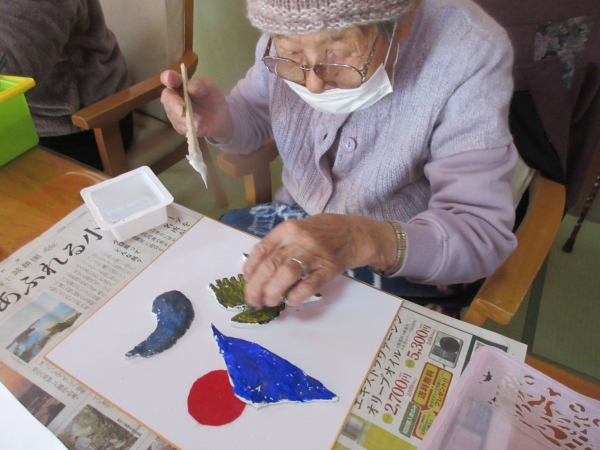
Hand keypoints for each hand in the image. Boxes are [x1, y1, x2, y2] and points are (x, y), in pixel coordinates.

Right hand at [160, 70, 233, 142]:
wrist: (220, 117)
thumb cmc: (211, 98)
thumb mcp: (210, 88)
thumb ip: (201, 84)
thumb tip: (189, 87)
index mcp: (179, 84)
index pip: (169, 78)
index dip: (168, 78)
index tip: (171, 79)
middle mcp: (174, 98)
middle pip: (167, 98)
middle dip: (173, 103)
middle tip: (183, 108)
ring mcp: (175, 113)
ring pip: (173, 115)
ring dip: (184, 118)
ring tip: (198, 120)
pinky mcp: (180, 126)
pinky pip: (181, 128)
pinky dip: (190, 127)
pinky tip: (199, 127)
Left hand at [242, 214, 397, 307]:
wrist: (354, 233)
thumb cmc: (322, 233)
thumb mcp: (297, 230)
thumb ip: (278, 245)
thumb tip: (256, 272)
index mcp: (287, 229)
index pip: (260, 250)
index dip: (249, 270)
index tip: (247, 283)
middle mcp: (299, 239)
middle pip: (269, 265)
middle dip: (256, 288)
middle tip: (253, 301)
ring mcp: (314, 253)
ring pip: (286, 274)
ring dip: (273, 292)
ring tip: (269, 302)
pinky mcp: (328, 268)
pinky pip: (308, 285)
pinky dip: (296, 296)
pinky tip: (291, 300)